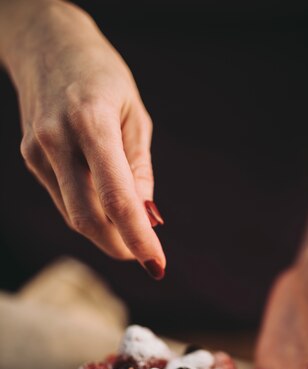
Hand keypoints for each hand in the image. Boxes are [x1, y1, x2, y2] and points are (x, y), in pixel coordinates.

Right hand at [5, 0, 164, 276]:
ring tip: (129, 232)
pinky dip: (89, 212)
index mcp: (92, 122)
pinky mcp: (30, 158)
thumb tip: (147, 218)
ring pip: (74, 215)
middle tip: (144, 255)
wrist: (46, 45)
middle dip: (119, 245)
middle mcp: (58, 139)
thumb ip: (139, 169)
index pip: (117, 197)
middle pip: (88, 217)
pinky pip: (64, 200)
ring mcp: (38, 151)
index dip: (138, 237)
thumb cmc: (104, 79)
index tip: (157, 265)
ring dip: (105, 233)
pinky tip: (104, 206)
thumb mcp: (135, 116)